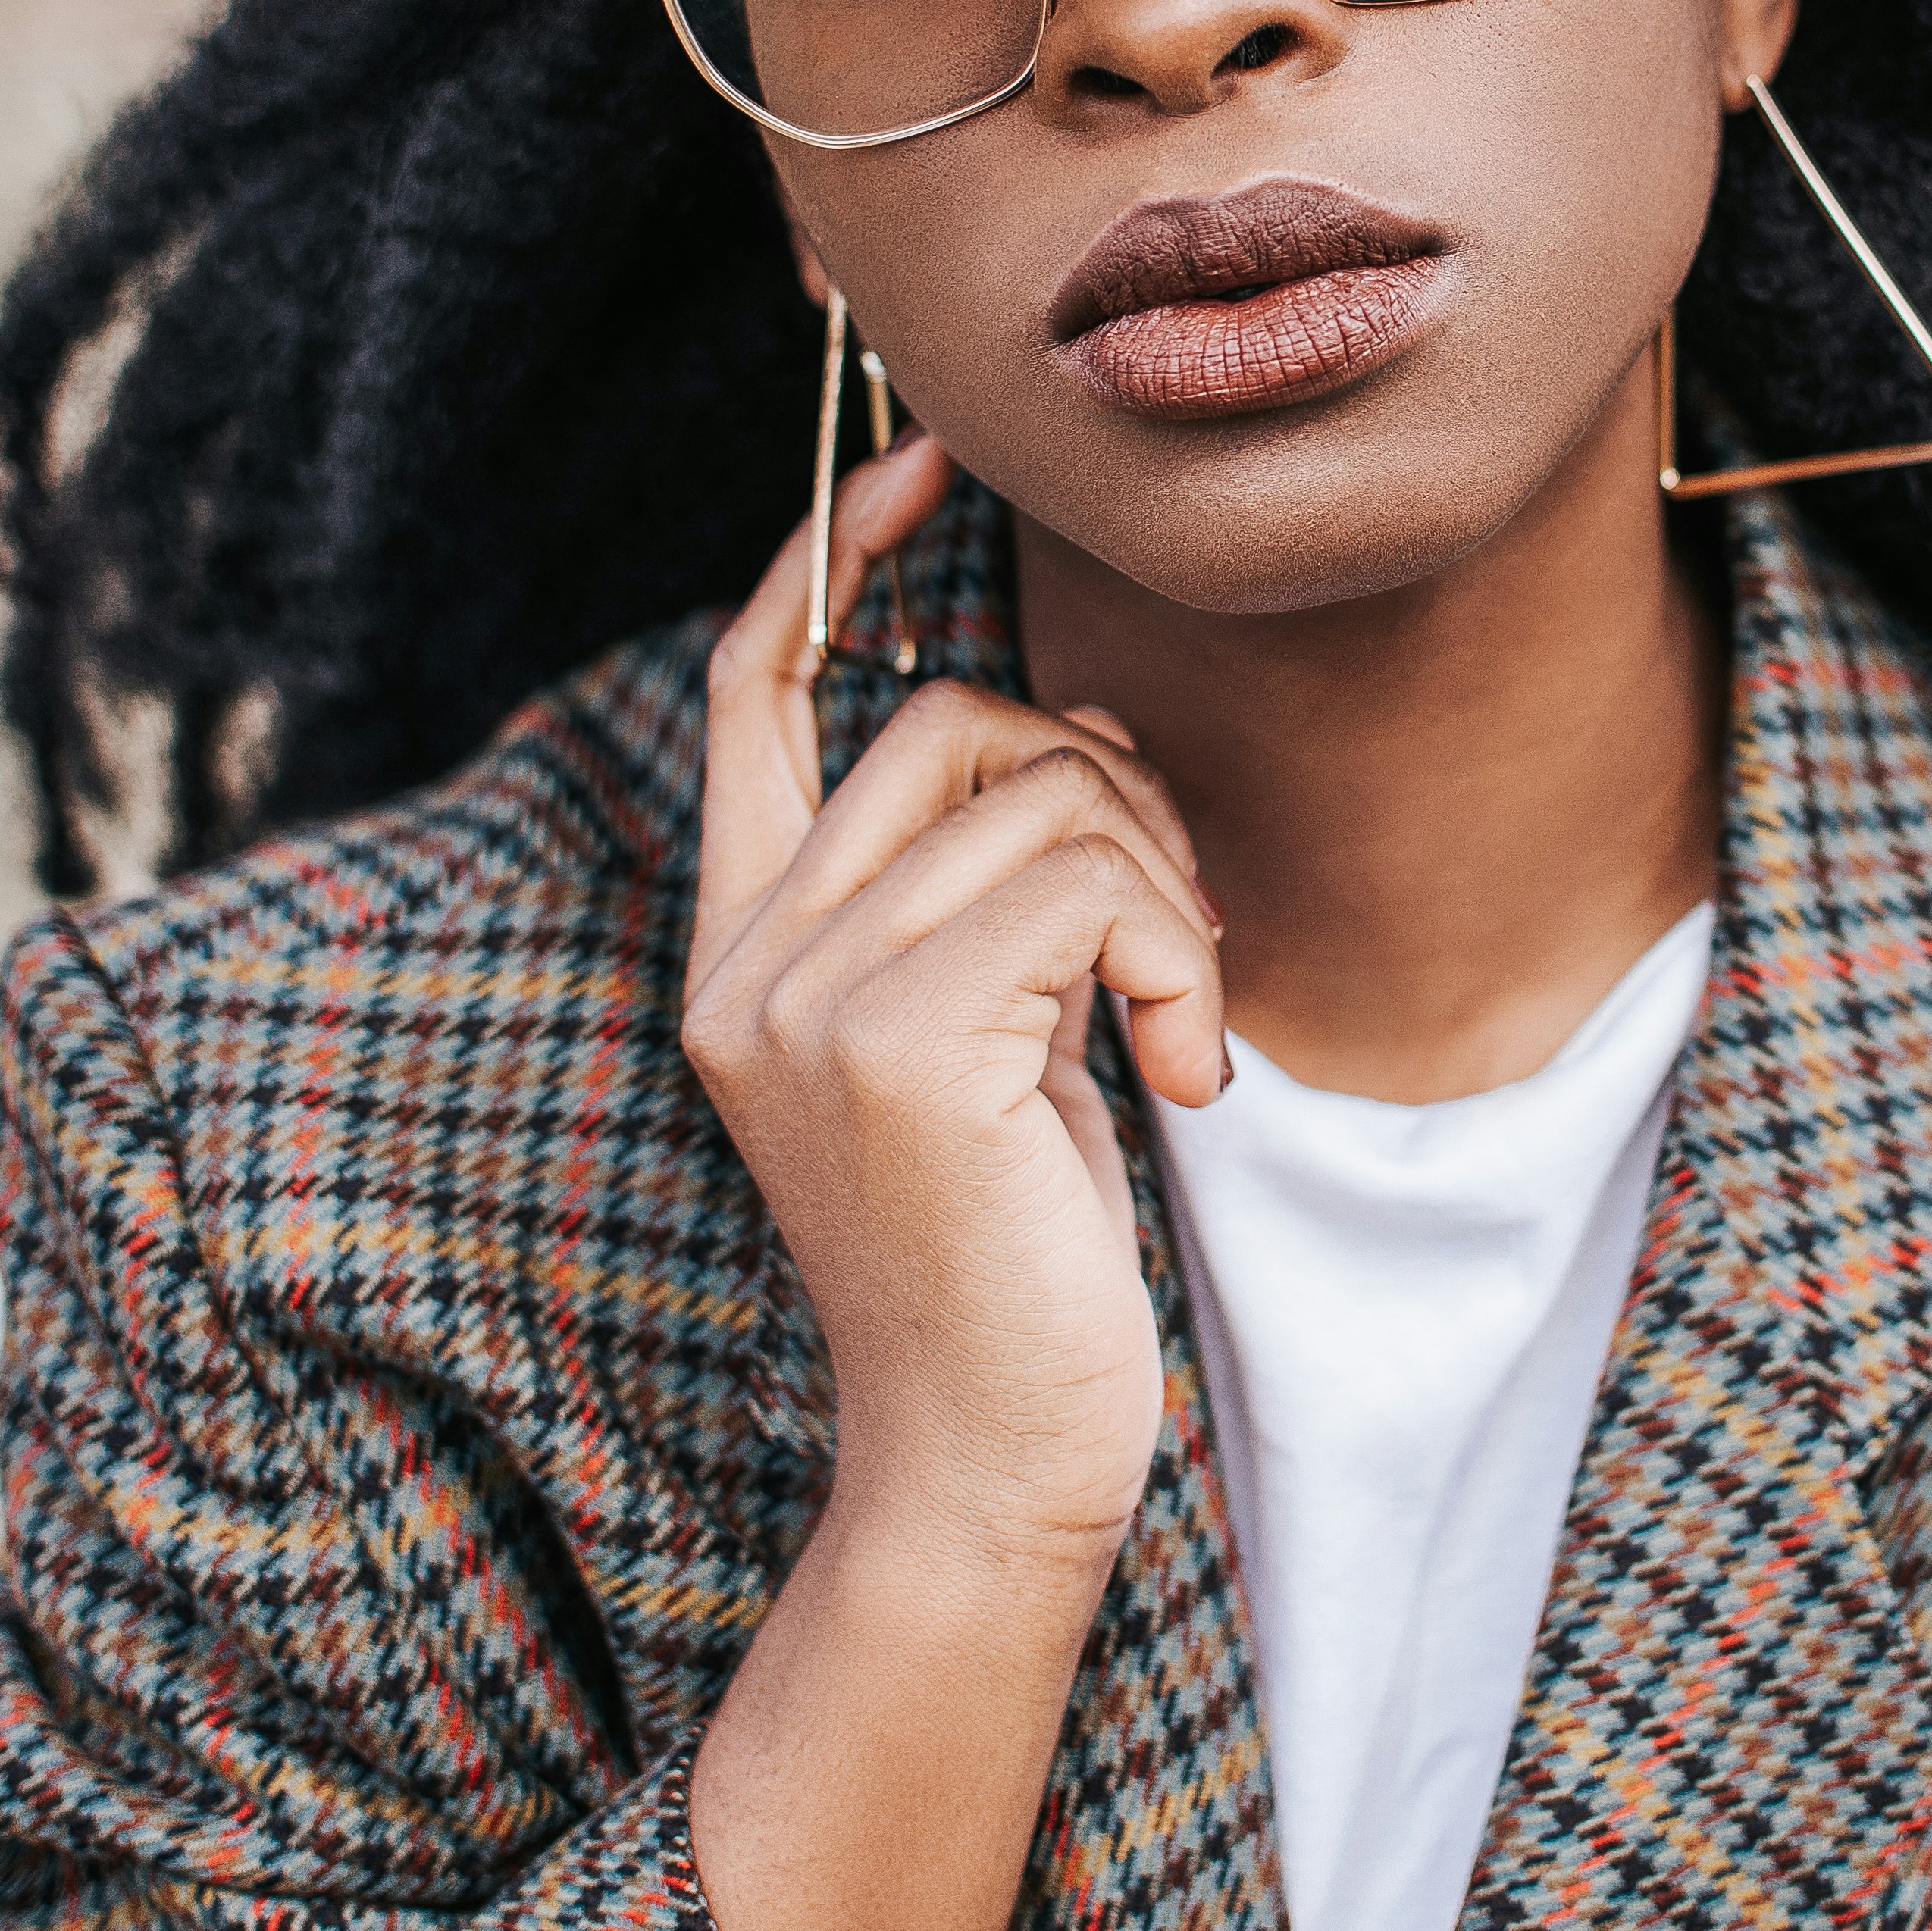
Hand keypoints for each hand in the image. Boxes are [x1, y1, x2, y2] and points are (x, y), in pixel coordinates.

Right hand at [684, 432, 1225, 1568]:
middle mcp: (747, 963)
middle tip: (1168, 944)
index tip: (918, 467)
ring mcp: (805, 999)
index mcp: (749, 954)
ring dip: (1162, 890)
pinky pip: (1086, 882)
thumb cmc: (1019, 1259)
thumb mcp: (995, 1039)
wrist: (996, 1463)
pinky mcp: (896, 1041)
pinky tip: (1184, 1078)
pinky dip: (1176, 958)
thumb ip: (988, 887)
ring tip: (1178, 1030)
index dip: (828, 563)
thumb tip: (1069, 721)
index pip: (758, 697)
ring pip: (1038, 791)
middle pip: (948, 722)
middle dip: (1104, 788)